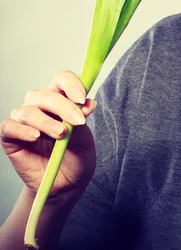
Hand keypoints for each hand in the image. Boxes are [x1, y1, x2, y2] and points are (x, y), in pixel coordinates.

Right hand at [0, 71, 96, 200]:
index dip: (71, 85)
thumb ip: (82, 118)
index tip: (82, 98)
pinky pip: (9, 126)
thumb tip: (88, 102)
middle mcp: (40, 105)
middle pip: (45, 94)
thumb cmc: (76, 155)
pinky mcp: (10, 137)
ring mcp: (24, 120)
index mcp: (60, 97)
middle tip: (76, 122)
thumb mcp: (85, 137)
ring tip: (60, 134)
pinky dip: (22, 130)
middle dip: (63, 107)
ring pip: (28, 110)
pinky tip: (35, 137)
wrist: (65, 184)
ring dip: (46, 121)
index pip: (62, 79)